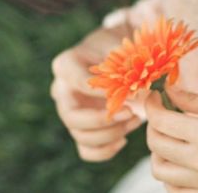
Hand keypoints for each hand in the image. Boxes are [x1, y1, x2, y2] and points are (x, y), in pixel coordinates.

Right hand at [50, 25, 144, 161]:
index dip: (97, 89)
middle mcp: (62, 91)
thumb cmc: (117, 47)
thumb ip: (124, 65)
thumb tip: (135, 94)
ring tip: (135, 120)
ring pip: (80, 136)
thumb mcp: (119, 46)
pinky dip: (105, 151)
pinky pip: (86, 151)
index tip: (121, 90)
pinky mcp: (81, 128)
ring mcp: (70, 112)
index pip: (75, 80)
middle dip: (103, 120)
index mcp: (66, 65)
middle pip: (72, 117)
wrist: (117, 54)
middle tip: (130, 112)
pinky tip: (123, 139)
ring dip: (110, 134)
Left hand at [144, 87, 197, 191]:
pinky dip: (170, 176)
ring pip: (160, 172)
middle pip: (156, 146)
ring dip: (158, 152)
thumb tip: (169, 92)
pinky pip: (177, 191)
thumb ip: (194, 100)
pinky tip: (179, 159)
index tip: (155, 96)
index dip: (152, 105)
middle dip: (152, 124)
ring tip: (170, 136)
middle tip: (162, 111)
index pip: (160, 122)